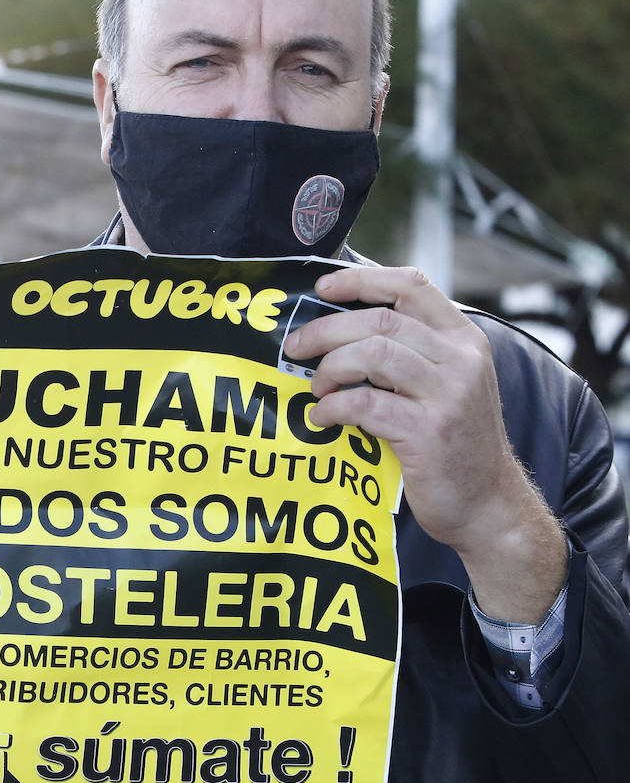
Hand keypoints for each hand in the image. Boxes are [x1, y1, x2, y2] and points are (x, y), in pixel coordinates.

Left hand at [286, 266, 565, 622]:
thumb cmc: (453, 442)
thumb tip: (344, 326)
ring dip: (331, 367)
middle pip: (381, 318)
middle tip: (296, 347)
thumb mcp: (447, 384)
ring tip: (317, 387)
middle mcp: (461, 360)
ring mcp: (448, 395)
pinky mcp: (428, 432)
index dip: (362, 280)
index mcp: (463, 340)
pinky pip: (365, 404)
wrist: (487, 503)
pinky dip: (333, 407)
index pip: (413, 286)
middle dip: (327, 329)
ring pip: (373, 353)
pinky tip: (322, 417)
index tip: (323, 288)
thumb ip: (412, 352)